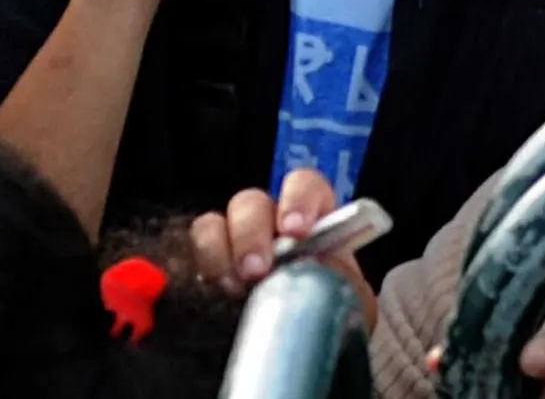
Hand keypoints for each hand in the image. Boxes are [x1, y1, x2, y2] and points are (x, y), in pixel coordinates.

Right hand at [184, 167, 360, 300]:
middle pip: (251, 203)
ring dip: (218, 248)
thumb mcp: (349, 299)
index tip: (296, 229)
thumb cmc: (333, 316)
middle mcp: (269, 227)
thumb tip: (325, 268)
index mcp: (312, 222)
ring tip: (232, 284)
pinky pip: (194, 252)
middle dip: (251, 232)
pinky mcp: (209, 273)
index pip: (304, 185)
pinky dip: (197, 265)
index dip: (298, 199)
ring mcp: (234, 247)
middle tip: (256, 270)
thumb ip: (341, 276)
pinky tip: (212, 289)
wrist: (307, 359)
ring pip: (213, 223)